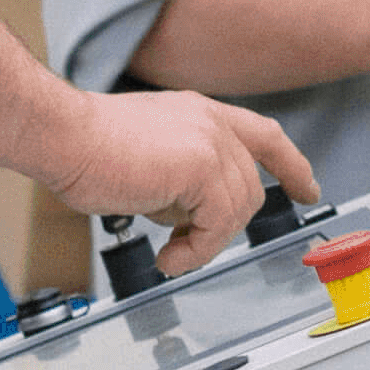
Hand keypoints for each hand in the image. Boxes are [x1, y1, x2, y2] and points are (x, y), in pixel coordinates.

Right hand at [45, 87, 317, 275]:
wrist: (62, 135)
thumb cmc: (84, 148)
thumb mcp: (146, 158)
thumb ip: (177, 175)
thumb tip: (185, 215)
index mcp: (200, 113)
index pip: (264, 136)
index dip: (291, 165)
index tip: (307, 188)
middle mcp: (212, 122)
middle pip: (250, 188)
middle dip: (225, 226)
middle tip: (187, 246)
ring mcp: (210, 143)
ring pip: (237, 211)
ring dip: (204, 242)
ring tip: (170, 252)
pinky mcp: (201, 168)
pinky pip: (218, 225)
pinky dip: (195, 250)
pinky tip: (167, 256)